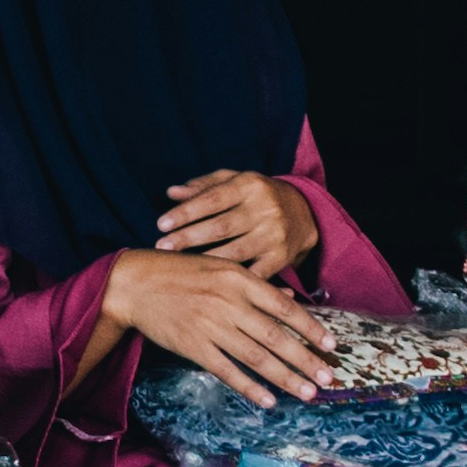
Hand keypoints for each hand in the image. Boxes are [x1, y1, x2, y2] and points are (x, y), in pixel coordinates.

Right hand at [100, 249, 337, 406]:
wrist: (133, 283)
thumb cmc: (179, 272)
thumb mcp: (220, 267)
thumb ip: (256, 285)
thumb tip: (290, 297)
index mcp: (238, 279)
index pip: (284, 307)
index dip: (310, 328)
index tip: (330, 345)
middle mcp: (228, 302)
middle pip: (275, 337)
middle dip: (305, 360)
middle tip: (329, 379)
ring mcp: (210, 326)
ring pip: (255, 357)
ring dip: (285, 378)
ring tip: (308, 393)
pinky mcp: (192, 346)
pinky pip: (226, 370)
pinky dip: (249, 387)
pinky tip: (268, 400)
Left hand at [156, 168, 312, 278]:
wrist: (305, 213)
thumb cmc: (257, 196)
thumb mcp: (234, 181)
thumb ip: (203, 186)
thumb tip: (171, 193)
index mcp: (249, 186)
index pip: (213, 199)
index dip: (186, 212)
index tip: (161, 224)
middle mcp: (265, 209)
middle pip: (221, 226)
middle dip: (189, 238)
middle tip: (162, 247)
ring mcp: (275, 235)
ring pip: (235, 252)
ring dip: (205, 261)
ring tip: (180, 266)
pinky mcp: (281, 257)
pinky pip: (254, 273)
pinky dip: (232, 280)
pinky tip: (211, 285)